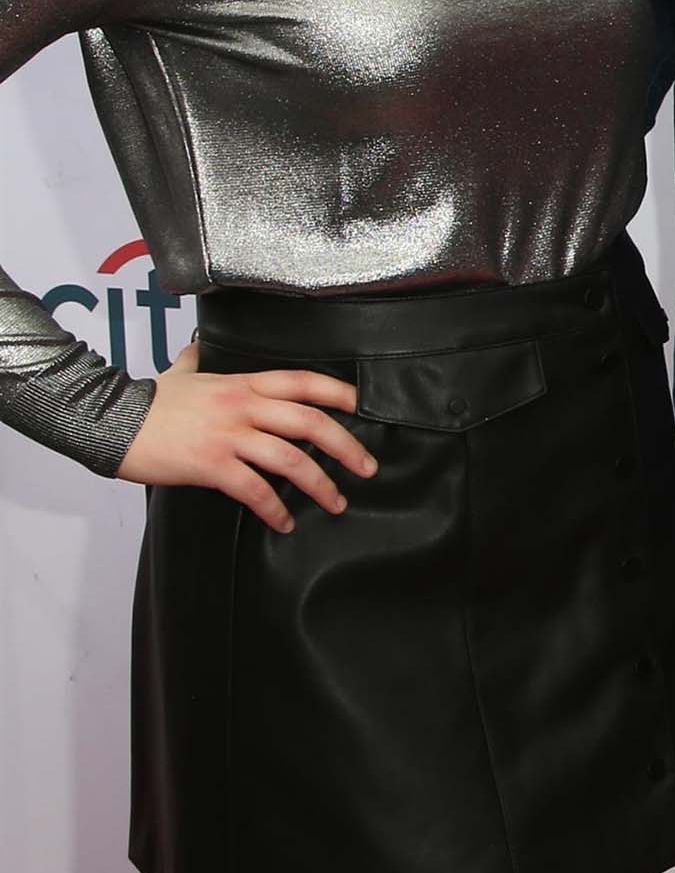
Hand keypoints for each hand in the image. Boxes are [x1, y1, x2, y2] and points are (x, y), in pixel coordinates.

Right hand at [115, 344, 373, 532]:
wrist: (110, 422)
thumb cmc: (148, 401)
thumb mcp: (180, 373)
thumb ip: (195, 361)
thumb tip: (197, 349)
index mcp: (242, 384)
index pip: (303, 382)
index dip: (338, 393)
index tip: (362, 407)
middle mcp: (242, 407)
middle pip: (310, 422)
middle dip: (347, 447)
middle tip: (367, 467)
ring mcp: (228, 436)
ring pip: (290, 460)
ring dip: (320, 485)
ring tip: (336, 502)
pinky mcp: (210, 465)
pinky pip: (254, 491)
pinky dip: (274, 510)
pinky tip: (284, 523)